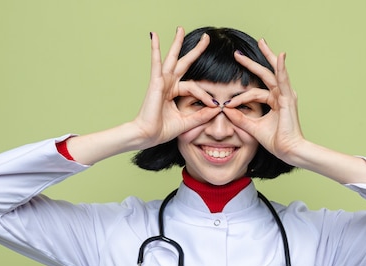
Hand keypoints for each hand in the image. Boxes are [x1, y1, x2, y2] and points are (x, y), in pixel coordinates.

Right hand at [133, 27, 221, 148]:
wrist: (148, 135)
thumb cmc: (162, 130)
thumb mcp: (187, 122)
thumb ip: (201, 115)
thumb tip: (217, 108)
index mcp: (174, 93)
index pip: (194, 87)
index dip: (205, 95)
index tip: (216, 105)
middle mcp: (168, 84)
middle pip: (184, 63)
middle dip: (195, 50)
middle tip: (206, 38)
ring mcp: (161, 81)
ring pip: (172, 59)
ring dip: (176, 43)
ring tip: (180, 29)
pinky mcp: (155, 82)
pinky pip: (156, 62)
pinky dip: (155, 48)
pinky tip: (154, 35)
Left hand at [221, 39, 305, 164]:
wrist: (288, 151)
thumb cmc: (276, 141)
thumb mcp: (252, 127)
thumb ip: (240, 118)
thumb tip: (226, 110)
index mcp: (274, 101)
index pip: (253, 93)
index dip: (239, 98)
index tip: (227, 104)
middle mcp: (281, 95)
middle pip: (264, 75)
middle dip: (252, 63)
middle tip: (238, 53)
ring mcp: (286, 95)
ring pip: (274, 73)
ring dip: (267, 56)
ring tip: (261, 42)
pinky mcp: (289, 98)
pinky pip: (284, 80)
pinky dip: (281, 68)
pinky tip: (280, 56)